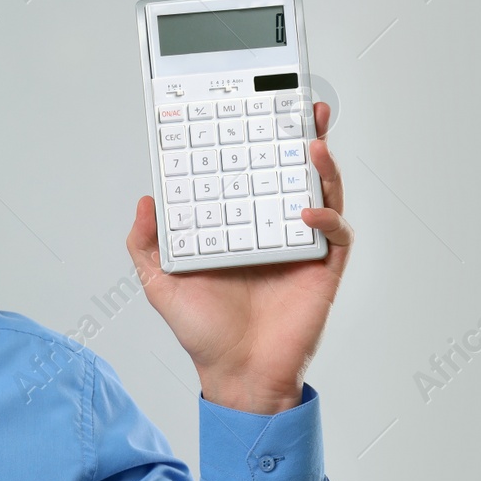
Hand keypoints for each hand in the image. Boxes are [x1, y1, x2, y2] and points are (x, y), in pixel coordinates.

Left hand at [126, 101, 352, 414]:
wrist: (238, 375)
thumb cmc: (204, 334)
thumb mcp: (160, 284)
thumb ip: (147, 244)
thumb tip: (145, 201)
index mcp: (238, 225)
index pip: (249, 173)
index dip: (254, 142)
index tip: (251, 110)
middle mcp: (272, 228)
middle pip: (291, 172)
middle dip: (300, 136)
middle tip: (303, 105)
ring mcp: (301, 246)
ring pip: (321, 192)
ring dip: (322, 165)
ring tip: (313, 141)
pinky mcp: (323, 268)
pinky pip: (335, 234)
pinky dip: (326, 218)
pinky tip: (308, 213)